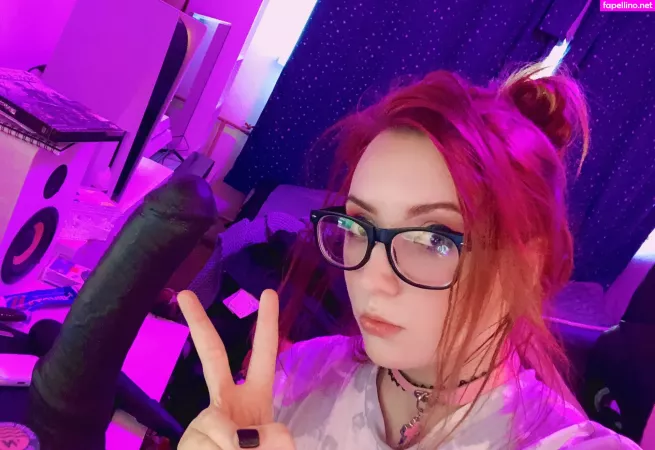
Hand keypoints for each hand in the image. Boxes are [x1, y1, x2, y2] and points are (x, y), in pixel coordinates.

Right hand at [177, 289, 293, 448]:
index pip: (262, 355)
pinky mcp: (188, 441)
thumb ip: (274, 438)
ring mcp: (203, 423)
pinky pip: (207, 443)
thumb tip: (238, 434)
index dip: (267, 325)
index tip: (267, 294)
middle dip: (198, 325)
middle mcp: (226, 404)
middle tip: (184, 294)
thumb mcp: (279, 448)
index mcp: (255, 399)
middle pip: (212, 357)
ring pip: (214, 424)